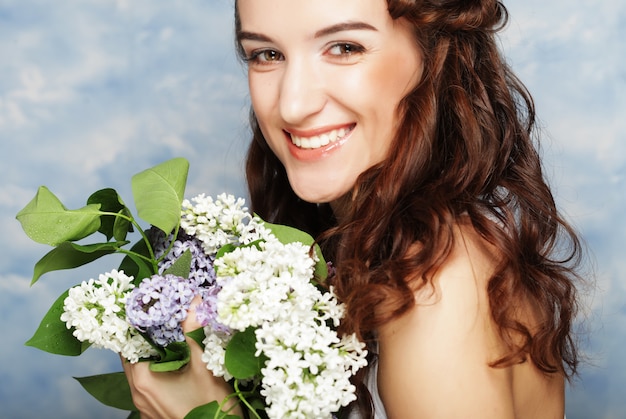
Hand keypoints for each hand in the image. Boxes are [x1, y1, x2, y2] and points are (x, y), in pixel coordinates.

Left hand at [122, 295, 239, 418]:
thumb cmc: (210, 408)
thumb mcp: (205, 367)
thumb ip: (195, 333)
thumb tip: (192, 302)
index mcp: (144, 380)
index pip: (129, 344)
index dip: (137, 324)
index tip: (149, 307)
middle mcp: (138, 394)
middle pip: (133, 357)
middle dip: (146, 338)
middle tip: (163, 318)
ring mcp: (145, 407)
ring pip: (142, 372)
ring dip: (153, 355)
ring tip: (171, 337)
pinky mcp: (155, 413)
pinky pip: (150, 386)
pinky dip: (159, 372)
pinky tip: (177, 363)